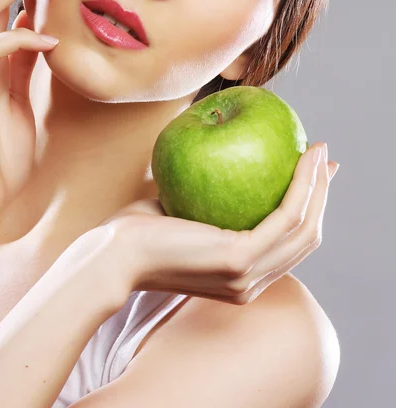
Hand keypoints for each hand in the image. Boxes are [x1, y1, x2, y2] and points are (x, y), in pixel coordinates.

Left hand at [111, 143, 338, 304]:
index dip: (308, 211)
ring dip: (318, 186)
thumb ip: (209, 198)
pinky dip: (301, 186)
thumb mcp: (183, 212)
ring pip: (303, 228)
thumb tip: (224, 161)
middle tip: (325, 159)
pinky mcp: (238, 259)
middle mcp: (250, 284)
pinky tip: (302, 159)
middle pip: (305, 238)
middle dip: (321, 195)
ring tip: (319, 151)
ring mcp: (246, 276)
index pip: (286, 246)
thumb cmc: (137, 230)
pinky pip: (285, 217)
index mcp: (240, 278)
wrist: (109, 255)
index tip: (315, 177)